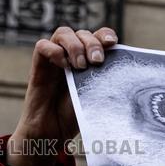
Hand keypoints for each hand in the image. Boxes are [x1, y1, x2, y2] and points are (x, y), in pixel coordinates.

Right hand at [7, 27, 118, 165]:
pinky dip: (53, 50)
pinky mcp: (39, 66)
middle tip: (96, 61)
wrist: (52, 133)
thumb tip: (125, 75)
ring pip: (63, 33)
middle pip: (82, 33)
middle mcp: (72, 56)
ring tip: (79, 65)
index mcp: (89, 60)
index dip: (105, 34)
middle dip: (92, 43)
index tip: (112, 44)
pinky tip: (63, 65)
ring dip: (74, 45)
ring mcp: (55, 59)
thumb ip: (106, 82)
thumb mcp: (96, 96)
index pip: (98, 36)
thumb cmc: (74, 115)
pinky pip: (42, 46)